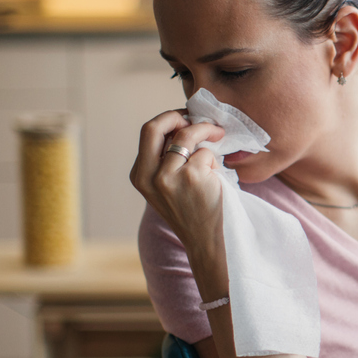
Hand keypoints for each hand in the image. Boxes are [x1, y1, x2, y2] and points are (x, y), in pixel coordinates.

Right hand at [129, 109, 225, 255]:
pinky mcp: (192, 177)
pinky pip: (206, 153)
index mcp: (139, 175)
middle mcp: (149, 176)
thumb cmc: (191, 211)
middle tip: (200, 120)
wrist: (205, 241)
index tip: (186, 119)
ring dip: (206, 134)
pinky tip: (215, 177)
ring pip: (187, 136)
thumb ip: (166, 159)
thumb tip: (184, 123)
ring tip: (219, 141)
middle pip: (155, 126)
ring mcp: (169, 177)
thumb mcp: (166, 186)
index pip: (148, 132)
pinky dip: (214, 160)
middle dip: (179, 116)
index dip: (169, 120)